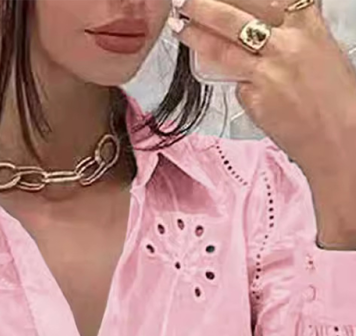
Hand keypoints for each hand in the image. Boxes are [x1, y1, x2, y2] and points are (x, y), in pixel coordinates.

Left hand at [169, 0, 355, 180]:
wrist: (339, 140)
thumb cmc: (337, 100)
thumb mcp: (323, 53)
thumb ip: (296, 36)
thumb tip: (271, 29)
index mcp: (307, 26)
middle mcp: (285, 43)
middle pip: (233, 17)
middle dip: (204, 6)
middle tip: (186, 1)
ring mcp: (266, 72)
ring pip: (221, 48)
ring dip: (195, 36)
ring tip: (179, 27)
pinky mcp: (254, 99)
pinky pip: (237, 87)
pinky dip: (237, 86)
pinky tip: (248, 91)